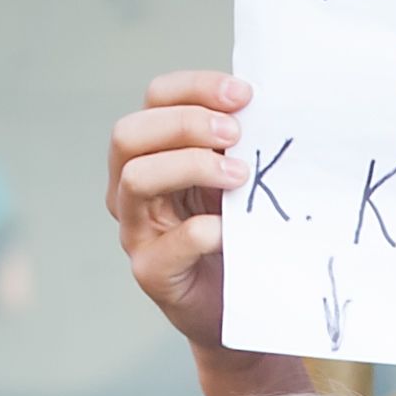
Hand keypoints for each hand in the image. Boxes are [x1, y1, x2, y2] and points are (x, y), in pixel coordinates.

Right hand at [105, 70, 252, 350]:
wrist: (238, 306)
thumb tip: (265, 106)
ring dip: (191, 166)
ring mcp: (135, 230)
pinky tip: (231, 229)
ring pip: (137, 178)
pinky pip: (169, 245)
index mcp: (151, 152)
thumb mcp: (234, 178)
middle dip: (186, 124)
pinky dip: (202, 231)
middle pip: (130, 134)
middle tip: (236, 135)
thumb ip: (235, 145)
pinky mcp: (152, 272)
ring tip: (240, 176)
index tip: (244, 95)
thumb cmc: (235, 233)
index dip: (196, 88)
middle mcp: (130, 187)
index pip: (156, 99)